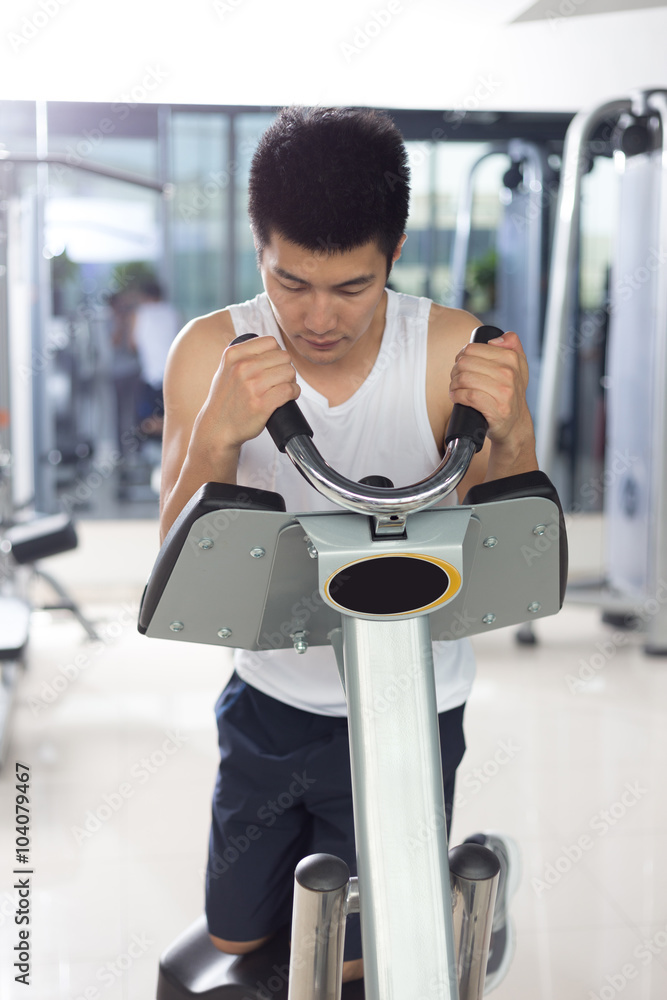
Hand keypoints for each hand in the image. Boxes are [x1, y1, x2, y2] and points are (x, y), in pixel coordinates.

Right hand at [196, 335, 299, 453]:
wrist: (217, 427)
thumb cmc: (225, 399)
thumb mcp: (226, 369)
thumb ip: (244, 355)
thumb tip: (272, 348)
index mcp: (233, 355)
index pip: (270, 342)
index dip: (276, 354)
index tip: (274, 365)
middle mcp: (242, 367)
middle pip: (283, 357)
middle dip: (285, 368)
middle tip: (279, 380)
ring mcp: (252, 386)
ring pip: (289, 372)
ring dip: (291, 381)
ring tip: (282, 389)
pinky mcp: (262, 404)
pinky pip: (290, 390)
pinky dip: (294, 393)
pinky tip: (287, 397)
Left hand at [449, 331, 532, 446]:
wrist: (515, 424)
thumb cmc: (511, 393)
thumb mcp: (518, 366)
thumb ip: (512, 345)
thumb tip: (495, 339)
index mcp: (512, 359)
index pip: (473, 349)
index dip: (461, 356)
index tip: (461, 365)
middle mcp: (510, 374)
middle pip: (466, 363)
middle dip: (455, 371)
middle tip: (455, 379)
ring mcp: (504, 392)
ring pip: (465, 378)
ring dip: (453, 384)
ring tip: (455, 388)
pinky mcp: (496, 409)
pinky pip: (468, 396)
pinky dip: (457, 396)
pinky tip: (456, 397)